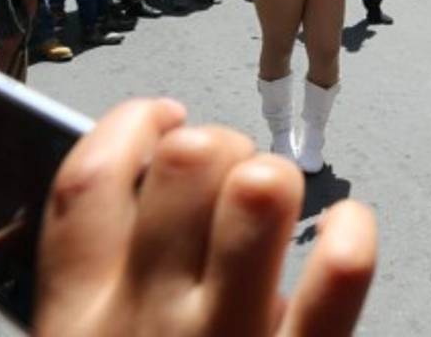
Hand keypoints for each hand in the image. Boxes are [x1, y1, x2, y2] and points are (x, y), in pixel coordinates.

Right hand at [36, 100, 376, 336]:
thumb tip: (152, 199)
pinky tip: (347, 227)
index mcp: (77, 319)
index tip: (163, 113)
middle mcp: (149, 320)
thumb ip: (102, 286)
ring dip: (274, 174)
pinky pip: (342, 268)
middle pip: (188, 162)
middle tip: (231, 175)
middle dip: (219, 146)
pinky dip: (353, 229)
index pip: (88, 179)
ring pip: (260, 189)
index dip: (130, 123)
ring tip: (276, 198)